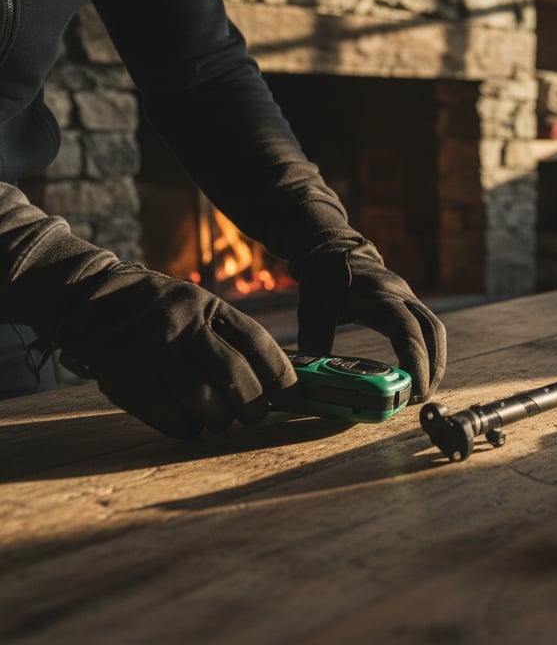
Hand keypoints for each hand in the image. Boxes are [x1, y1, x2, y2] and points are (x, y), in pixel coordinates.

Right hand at [56, 263, 295, 438]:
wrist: (91, 299)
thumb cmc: (161, 314)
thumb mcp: (198, 309)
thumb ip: (229, 339)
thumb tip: (275, 385)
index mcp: (209, 306)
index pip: (256, 341)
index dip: (280, 374)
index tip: (294, 397)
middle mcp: (182, 325)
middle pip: (232, 373)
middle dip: (252, 403)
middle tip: (254, 416)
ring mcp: (151, 350)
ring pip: (201, 397)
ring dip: (219, 418)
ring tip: (220, 420)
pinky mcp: (124, 376)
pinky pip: (166, 414)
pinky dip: (186, 427)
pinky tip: (190, 425)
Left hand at [295, 239, 446, 402]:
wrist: (333, 250)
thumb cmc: (324, 279)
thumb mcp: (313, 307)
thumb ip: (315, 339)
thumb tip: (313, 378)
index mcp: (378, 295)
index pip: (407, 329)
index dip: (415, 361)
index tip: (413, 389)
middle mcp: (400, 294)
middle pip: (431, 331)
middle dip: (432, 367)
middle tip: (421, 397)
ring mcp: (408, 297)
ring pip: (435, 330)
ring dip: (435, 361)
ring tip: (423, 389)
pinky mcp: (409, 303)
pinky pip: (429, 328)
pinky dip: (430, 351)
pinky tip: (419, 371)